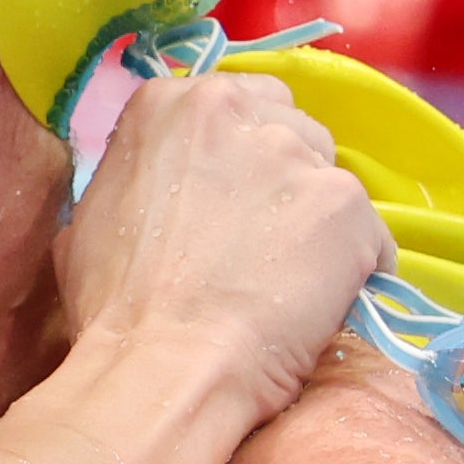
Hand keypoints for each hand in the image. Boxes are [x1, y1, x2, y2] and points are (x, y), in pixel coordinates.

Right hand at [57, 71, 388, 421]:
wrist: (166, 361)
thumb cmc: (114, 301)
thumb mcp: (95, 212)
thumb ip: (141, 173)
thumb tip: (162, 189)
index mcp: (167, 103)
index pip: (233, 103)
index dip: (235, 154)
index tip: (228, 195)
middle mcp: (235, 109)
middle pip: (289, 126)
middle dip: (282, 174)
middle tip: (262, 235)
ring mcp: (298, 154)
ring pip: (328, 178)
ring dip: (316, 218)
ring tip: (292, 276)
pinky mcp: (348, 204)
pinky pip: (368, 236)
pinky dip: (354, 268)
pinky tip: (321, 304)